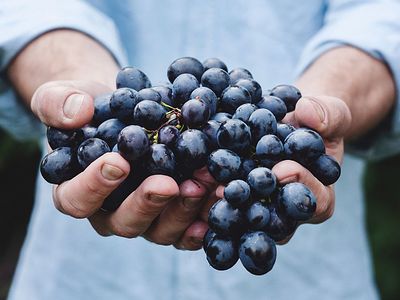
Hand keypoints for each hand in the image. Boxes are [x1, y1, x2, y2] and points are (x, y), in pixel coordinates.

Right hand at [32, 80, 216, 249]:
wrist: (125, 110)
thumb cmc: (91, 108)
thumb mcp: (63, 96)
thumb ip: (58, 103)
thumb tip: (77, 112)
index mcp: (77, 190)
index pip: (77, 199)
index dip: (94, 186)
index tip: (118, 162)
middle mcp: (111, 212)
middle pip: (124, 222)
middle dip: (147, 203)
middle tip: (168, 183)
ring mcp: (145, 216)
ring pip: (161, 229)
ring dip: (184, 210)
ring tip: (204, 183)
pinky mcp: (173, 213)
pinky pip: (188, 228)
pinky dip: (205, 217)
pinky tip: (220, 200)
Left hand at [198, 95, 351, 243]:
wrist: (290, 123)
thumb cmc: (314, 122)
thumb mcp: (330, 113)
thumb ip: (327, 114)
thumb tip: (308, 112)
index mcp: (317, 196)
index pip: (314, 202)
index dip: (300, 186)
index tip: (282, 168)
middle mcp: (286, 212)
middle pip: (273, 221)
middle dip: (252, 204)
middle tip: (230, 189)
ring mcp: (259, 209)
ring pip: (243, 217)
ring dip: (222, 204)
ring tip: (202, 186)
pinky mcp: (236, 200)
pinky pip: (222, 204)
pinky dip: (205, 194)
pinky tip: (188, 182)